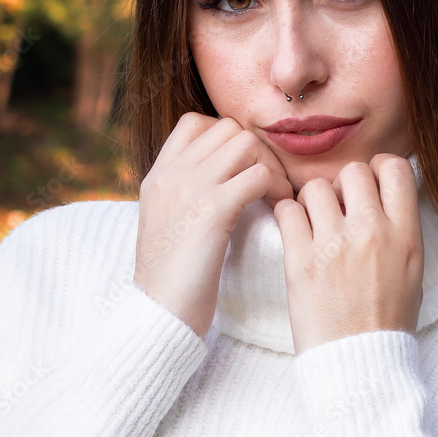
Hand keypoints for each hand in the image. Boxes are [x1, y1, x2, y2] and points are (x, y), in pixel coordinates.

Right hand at [134, 112, 293, 337]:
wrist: (159, 313)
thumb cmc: (170, 280)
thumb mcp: (166, 225)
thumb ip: (183, 197)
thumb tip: (219, 182)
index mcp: (158, 176)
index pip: (195, 123)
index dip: (226, 139)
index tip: (241, 169)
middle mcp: (172, 174)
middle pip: (227, 129)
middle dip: (256, 152)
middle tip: (268, 184)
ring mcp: (191, 187)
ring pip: (246, 143)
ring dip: (269, 166)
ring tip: (275, 196)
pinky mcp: (213, 209)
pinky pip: (259, 175)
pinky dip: (277, 189)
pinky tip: (279, 211)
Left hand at [272, 154, 423, 352]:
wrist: (358, 362)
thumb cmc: (385, 321)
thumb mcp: (412, 271)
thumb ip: (401, 228)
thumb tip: (384, 195)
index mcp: (405, 235)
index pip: (394, 167)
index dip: (377, 170)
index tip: (367, 186)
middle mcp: (372, 232)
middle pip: (352, 171)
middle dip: (342, 186)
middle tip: (337, 210)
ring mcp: (334, 244)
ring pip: (315, 187)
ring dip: (312, 201)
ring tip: (313, 225)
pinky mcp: (300, 260)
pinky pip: (286, 211)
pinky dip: (286, 216)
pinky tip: (294, 233)